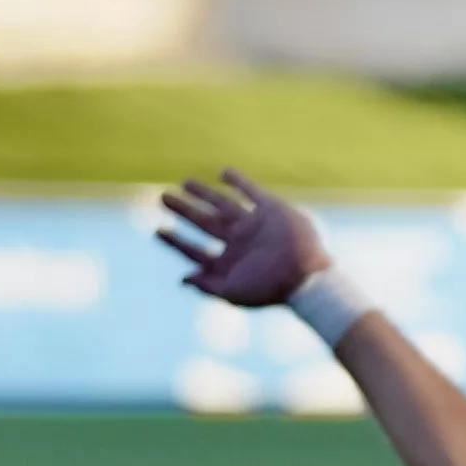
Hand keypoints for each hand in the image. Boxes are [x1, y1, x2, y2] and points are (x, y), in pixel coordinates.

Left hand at [155, 169, 324, 311]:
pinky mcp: (270, 210)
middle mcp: (238, 241)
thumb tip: (183, 279)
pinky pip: (252, 192)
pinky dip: (239, 182)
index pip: (195, 250)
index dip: (176, 241)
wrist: (306, 276)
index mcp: (228, 262)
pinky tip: (223, 172)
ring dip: (204, 194)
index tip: (159, 230)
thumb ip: (207, 285)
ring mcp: (253, 225)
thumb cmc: (269, 288)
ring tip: (184, 183)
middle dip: (184, 210)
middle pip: (204, 222)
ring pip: (223, 205)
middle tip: (162, 197)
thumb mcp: (233, 292)